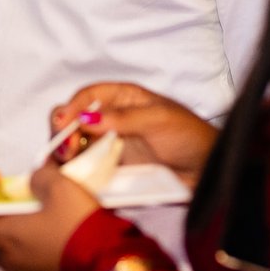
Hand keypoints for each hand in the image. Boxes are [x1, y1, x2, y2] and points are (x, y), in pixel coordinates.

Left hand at [0, 163, 99, 270]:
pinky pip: (25, 261)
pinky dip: (24, 246)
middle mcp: (8, 259)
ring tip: (12, 217)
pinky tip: (41, 234)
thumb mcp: (61, 187)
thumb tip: (35, 179)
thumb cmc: (81, 228)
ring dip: (2, 235)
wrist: (112, 268)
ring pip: (3, 251)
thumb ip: (40, 178)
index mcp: (3, 235)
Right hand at [51, 82, 217, 186]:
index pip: (89, 95)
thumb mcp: (158, 121)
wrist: (207, 170)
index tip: (62, 123)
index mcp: (124, 98)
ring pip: (78, 142)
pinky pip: (88, 165)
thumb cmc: (188, 136)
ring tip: (66, 162)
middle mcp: (113, 118)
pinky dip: (76, 169)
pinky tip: (71, 175)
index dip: (72, 107)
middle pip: (76, 118)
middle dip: (64, 130)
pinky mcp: (114, 167)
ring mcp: (112, 143)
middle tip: (66, 148)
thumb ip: (123, 119)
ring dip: (66, 150)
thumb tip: (86, 118)